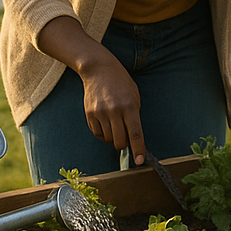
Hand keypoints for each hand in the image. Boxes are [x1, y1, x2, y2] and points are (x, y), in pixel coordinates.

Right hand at [77, 50, 145, 165]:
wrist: (99, 70)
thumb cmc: (121, 83)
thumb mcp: (134, 96)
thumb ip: (134, 116)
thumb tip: (133, 138)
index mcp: (129, 106)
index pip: (135, 133)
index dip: (138, 149)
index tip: (140, 161)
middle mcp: (114, 111)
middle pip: (120, 141)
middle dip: (124, 145)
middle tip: (125, 138)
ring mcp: (100, 113)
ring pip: (108, 139)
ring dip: (113, 138)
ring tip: (115, 125)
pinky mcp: (89, 114)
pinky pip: (97, 134)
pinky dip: (103, 134)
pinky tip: (106, 123)